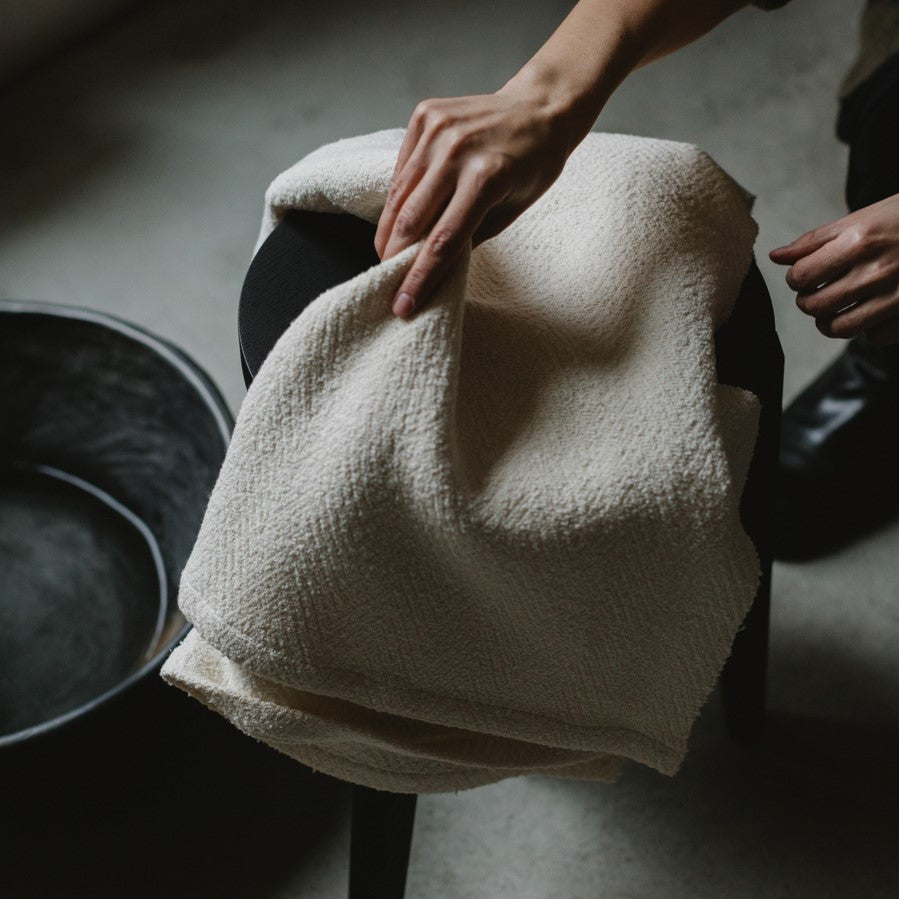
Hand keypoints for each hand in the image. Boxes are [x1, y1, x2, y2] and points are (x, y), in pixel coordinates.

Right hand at [374, 82, 574, 318]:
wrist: (540, 106)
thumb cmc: (534, 164)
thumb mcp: (512, 209)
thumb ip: (472, 237)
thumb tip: (434, 267)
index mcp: (486, 178)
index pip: (442, 242)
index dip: (419, 279)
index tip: (403, 305)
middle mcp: (457, 151)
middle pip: (411, 220)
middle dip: (394, 258)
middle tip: (388, 282)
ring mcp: (438, 129)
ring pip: (398, 195)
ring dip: (389, 231)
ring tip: (386, 255)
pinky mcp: (425, 115)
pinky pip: (402, 168)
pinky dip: (398, 196)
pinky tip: (400, 215)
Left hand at [769, 193, 898, 345]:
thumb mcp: (860, 219)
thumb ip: (815, 241)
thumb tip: (776, 257)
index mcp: (859, 242)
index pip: (801, 277)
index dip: (796, 279)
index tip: (805, 276)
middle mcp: (877, 271)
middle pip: (815, 306)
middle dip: (808, 301)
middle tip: (816, 293)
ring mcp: (896, 295)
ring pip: (839, 329)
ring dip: (828, 322)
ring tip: (834, 309)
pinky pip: (874, 336)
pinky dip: (868, 328)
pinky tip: (871, 311)